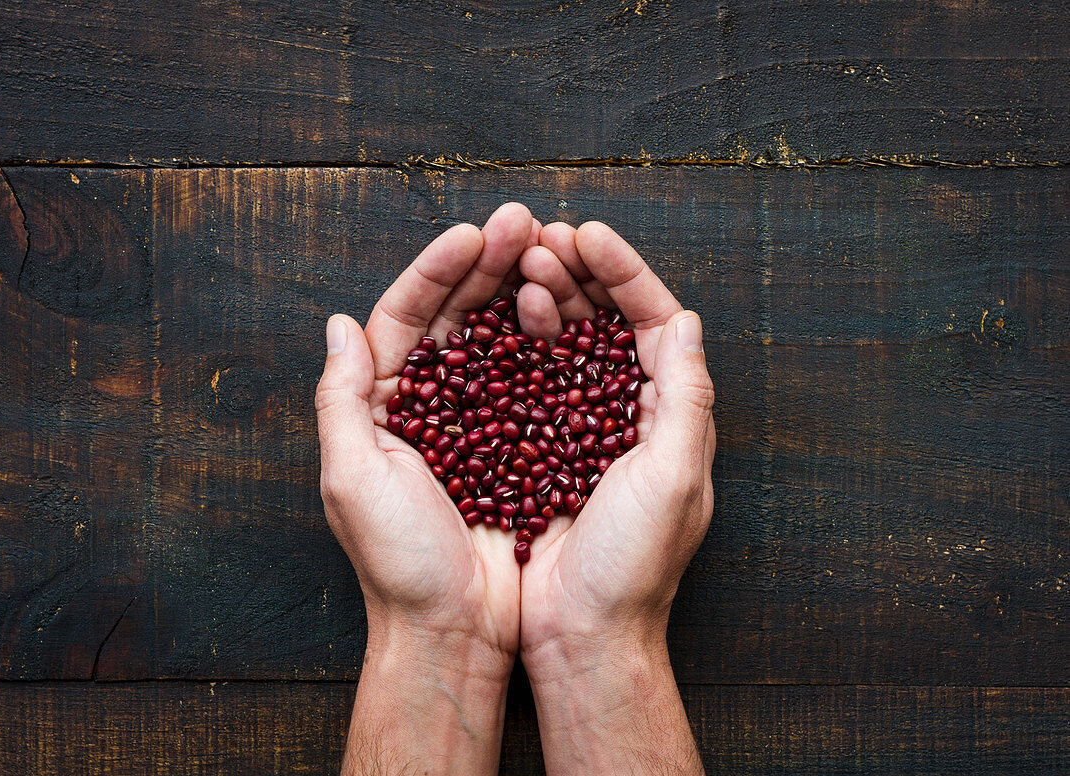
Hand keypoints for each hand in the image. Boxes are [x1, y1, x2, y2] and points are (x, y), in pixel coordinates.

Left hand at [317, 203, 553, 774]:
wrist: (457, 630)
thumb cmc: (399, 563)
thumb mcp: (353, 478)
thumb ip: (340, 399)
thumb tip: (338, 325)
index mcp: (381, 406)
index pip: (404, 318)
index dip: (436, 271)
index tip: (472, 234)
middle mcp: (430, 406)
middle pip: (456, 317)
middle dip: (486, 265)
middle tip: (522, 221)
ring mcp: (480, 424)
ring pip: (499, 340)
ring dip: (520, 292)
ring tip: (549, 248)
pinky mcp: (522, 446)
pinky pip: (536, 383)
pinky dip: (551, 345)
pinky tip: (569, 310)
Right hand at [517, 222, 715, 774]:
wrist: (583, 635)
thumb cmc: (634, 565)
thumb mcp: (674, 479)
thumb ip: (687, 397)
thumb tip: (686, 320)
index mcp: (672, 415)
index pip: (654, 321)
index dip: (624, 271)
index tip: (587, 234)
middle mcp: (630, 415)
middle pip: (607, 323)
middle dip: (578, 274)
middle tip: (540, 237)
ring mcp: (581, 431)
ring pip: (565, 345)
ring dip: (546, 298)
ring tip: (519, 263)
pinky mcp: (540, 451)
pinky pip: (529, 382)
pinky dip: (517, 346)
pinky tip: (499, 318)